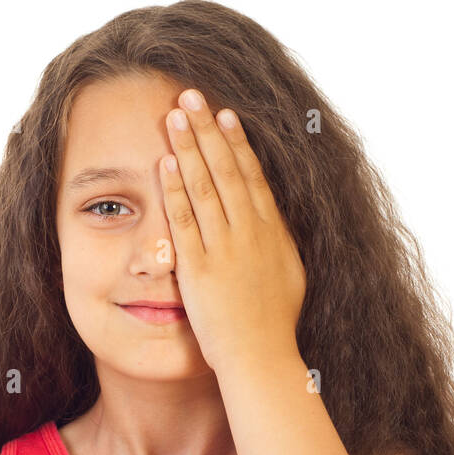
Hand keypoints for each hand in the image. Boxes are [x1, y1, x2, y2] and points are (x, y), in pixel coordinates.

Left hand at [159, 88, 306, 375]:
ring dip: (188, 147)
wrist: (261, 358)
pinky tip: (164, 162)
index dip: (237, 143)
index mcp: (273, 233)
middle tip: (191, 95)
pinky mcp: (200, 266)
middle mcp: (250, 233)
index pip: (252, 176)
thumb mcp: (289, 277)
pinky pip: (184, 219)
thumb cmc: (274, 327)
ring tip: (174, 115)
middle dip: (208, 130)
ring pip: (205, 186)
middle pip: (227, 170)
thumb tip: (275, 226)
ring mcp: (225, 248)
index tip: (226, 114)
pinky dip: (174, 188)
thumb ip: (278, 246)